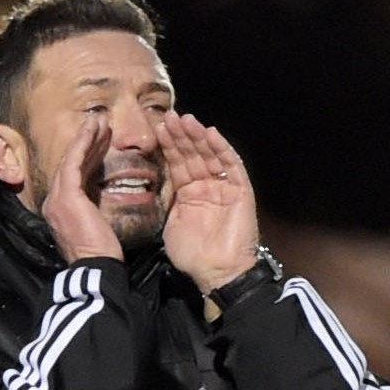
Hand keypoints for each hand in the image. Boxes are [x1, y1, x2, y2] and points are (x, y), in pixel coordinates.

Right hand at [41, 116, 123, 263]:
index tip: (101, 141)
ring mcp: (57, 198)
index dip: (87, 156)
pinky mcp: (67, 195)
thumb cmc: (102, 255)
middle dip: (87, 143)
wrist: (96, 267)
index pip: (74, 177)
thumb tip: (105, 200)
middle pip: (70, 165)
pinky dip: (83, 142)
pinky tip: (93, 128)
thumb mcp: (98, 227)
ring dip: (86, 138)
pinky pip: (74, 162)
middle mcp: (54, 202)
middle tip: (101, 124)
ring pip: (71, 159)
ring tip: (99, 120)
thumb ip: (96, 210)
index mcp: (61, 211)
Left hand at [156, 111, 260, 293]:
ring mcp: (224, 186)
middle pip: (192, 154)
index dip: (168, 146)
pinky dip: (221, 148)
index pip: (177, 163)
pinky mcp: (240, 190)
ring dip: (198, 136)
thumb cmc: (193, 255)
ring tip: (185, 119)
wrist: (217, 272)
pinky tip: (209, 133)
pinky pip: (231, 165)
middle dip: (180, 135)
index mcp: (188, 193)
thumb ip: (165, 202)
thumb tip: (149, 185)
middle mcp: (206, 185)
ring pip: (210, 154)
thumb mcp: (169, 225)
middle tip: (168, 116)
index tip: (156, 128)